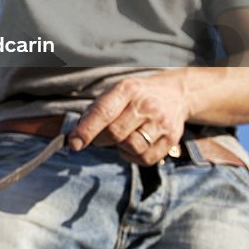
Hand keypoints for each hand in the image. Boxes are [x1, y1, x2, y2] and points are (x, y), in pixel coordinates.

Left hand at [68, 72, 188, 165]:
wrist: (174, 94)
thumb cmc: (136, 96)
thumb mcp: (116, 92)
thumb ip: (96, 111)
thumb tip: (76, 135)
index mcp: (127, 90)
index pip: (103, 112)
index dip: (86, 130)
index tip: (74, 143)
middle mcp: (146, 105)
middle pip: (115, 133)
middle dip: (100, 139)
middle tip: (99, 137)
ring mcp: (161, 123)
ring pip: (132, 148)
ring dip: (119, 148)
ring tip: (122, 138)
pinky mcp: (171, 139)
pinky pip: (145, 159)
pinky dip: (133, 157)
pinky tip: (133, 145)